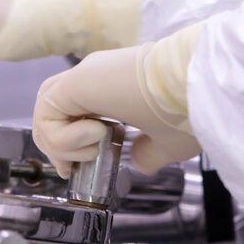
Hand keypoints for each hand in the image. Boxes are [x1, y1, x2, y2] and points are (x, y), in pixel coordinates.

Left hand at [32, 46, 200, 177]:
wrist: (199, 85)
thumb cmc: (189, 110)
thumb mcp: (169, 143)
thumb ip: (149, 152)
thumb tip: (139, 164)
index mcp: (111, 90)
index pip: (69, 113)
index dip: (65, 144)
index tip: (80, 166)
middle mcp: (93, 79)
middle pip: (49, 112)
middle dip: (55, 148)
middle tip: (75, 166)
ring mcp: (83, 77)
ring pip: (45, 113)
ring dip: (61, 144)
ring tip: (94, 148)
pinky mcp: (77, 80)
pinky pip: (47, 114)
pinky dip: (64, 137)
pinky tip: (97, 133)